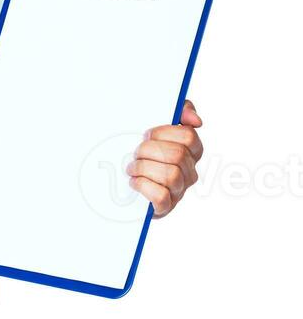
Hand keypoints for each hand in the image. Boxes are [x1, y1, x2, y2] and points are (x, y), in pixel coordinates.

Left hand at [126, 99, 202, 217]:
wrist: (122, 182)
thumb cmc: (145, 151)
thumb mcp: (159, 126)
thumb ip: (180, 111)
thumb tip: (195, 120)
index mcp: (191, 151)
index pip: (189, 136)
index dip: (163, 132)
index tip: (147, 134)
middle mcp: (189, 171)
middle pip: (176, 155)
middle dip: (149, 150)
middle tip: (136, 153)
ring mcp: (179, 190)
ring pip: (170, 175)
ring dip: (143, 168)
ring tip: (132, 168)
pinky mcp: (166, 206)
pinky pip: (161, 197)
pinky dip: (143, 187)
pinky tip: (134, 182)